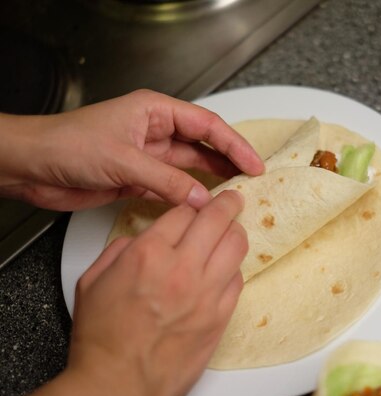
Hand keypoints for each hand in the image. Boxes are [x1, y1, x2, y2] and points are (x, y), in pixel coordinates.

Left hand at [0, 89, 263, 209]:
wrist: (31, 166)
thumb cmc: (68, 145)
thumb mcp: (123, 160)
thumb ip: (166, 180)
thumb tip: (203, 198)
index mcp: (155, 110)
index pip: (206, 125)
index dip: (233, 144)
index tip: (253, 164)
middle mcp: (155, 130)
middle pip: (203, 144)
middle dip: (229, 160)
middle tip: (253, 178)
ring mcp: (148, 155)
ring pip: (190, 165)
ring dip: (213, 178)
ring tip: (237, 191)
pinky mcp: (139, 177)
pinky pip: (174, 185)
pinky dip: (190, 195)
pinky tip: (205, 204)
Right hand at [67, 190, 245, 395]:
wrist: (118, 385)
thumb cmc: (102, 339)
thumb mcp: (93, 282)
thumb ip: (120, 250)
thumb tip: (142, 239)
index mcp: (148, 254)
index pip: (184, 210)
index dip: (192, 204)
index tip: (197, 203)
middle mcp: (181, 269)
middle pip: (218, 219)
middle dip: (228, 202)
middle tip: (232, 199)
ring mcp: (206, 293)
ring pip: (236, 245)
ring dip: (236, 232)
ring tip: (233, 230)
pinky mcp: (220, 317)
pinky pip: (239, 279)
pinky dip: (234, 268)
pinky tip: (226, 268)